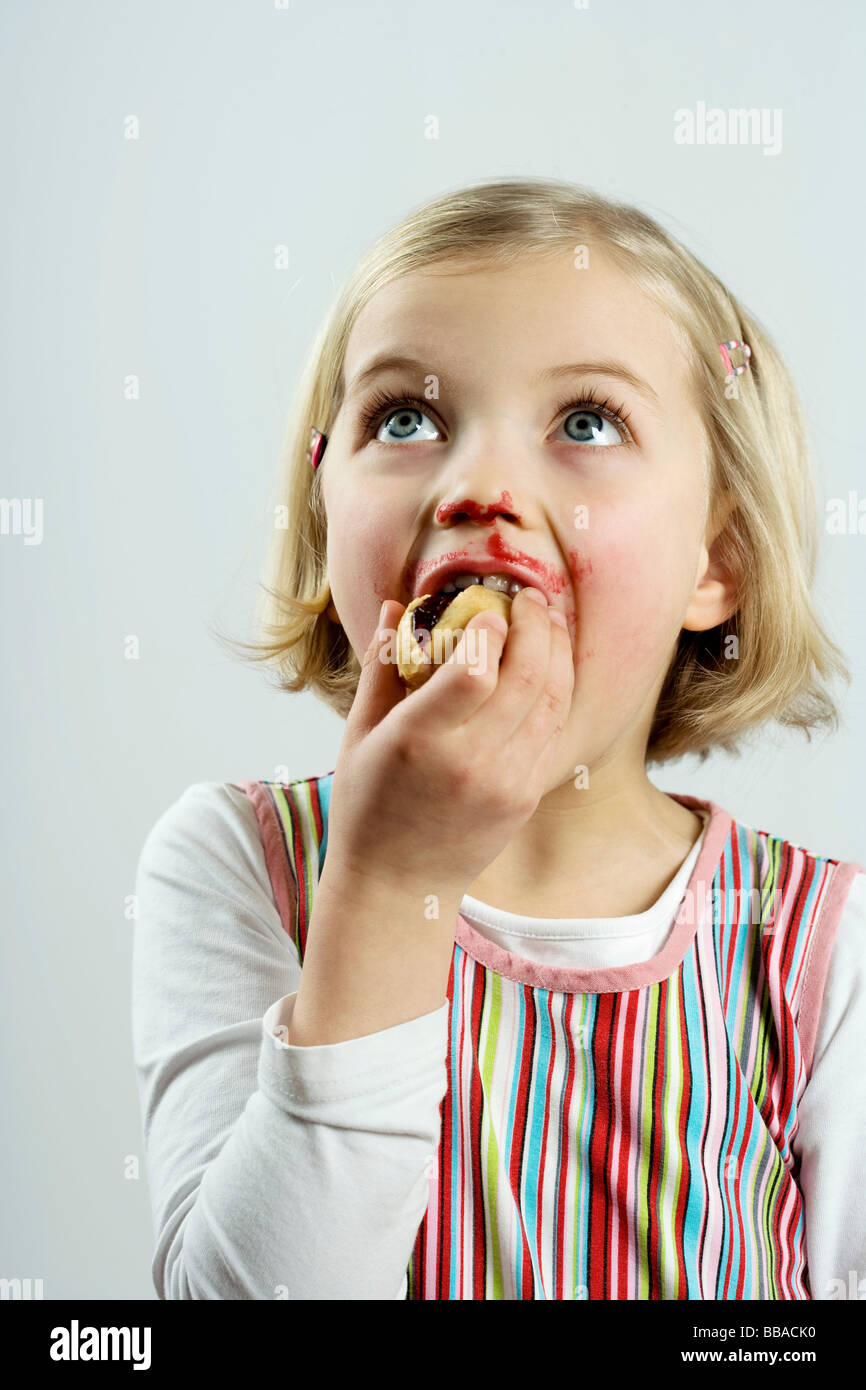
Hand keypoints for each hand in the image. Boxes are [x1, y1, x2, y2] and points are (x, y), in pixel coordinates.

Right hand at [321, 587, 574, 903]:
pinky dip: (558, 690)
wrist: (397, 884)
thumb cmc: (368, 803)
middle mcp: (468, 762)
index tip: (487, 608)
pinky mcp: (526, 796)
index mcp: (418, 741)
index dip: (489, 629)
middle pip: (526, 676)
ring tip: (549, 620)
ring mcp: (505, 782)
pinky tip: (551, 666)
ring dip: (557, 651)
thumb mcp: (360, 733)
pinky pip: (553, 730)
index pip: (474, 670)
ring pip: (552, 700)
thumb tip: (397, 605)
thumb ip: (382, 666)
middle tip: (530, 598)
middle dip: (535, 625)